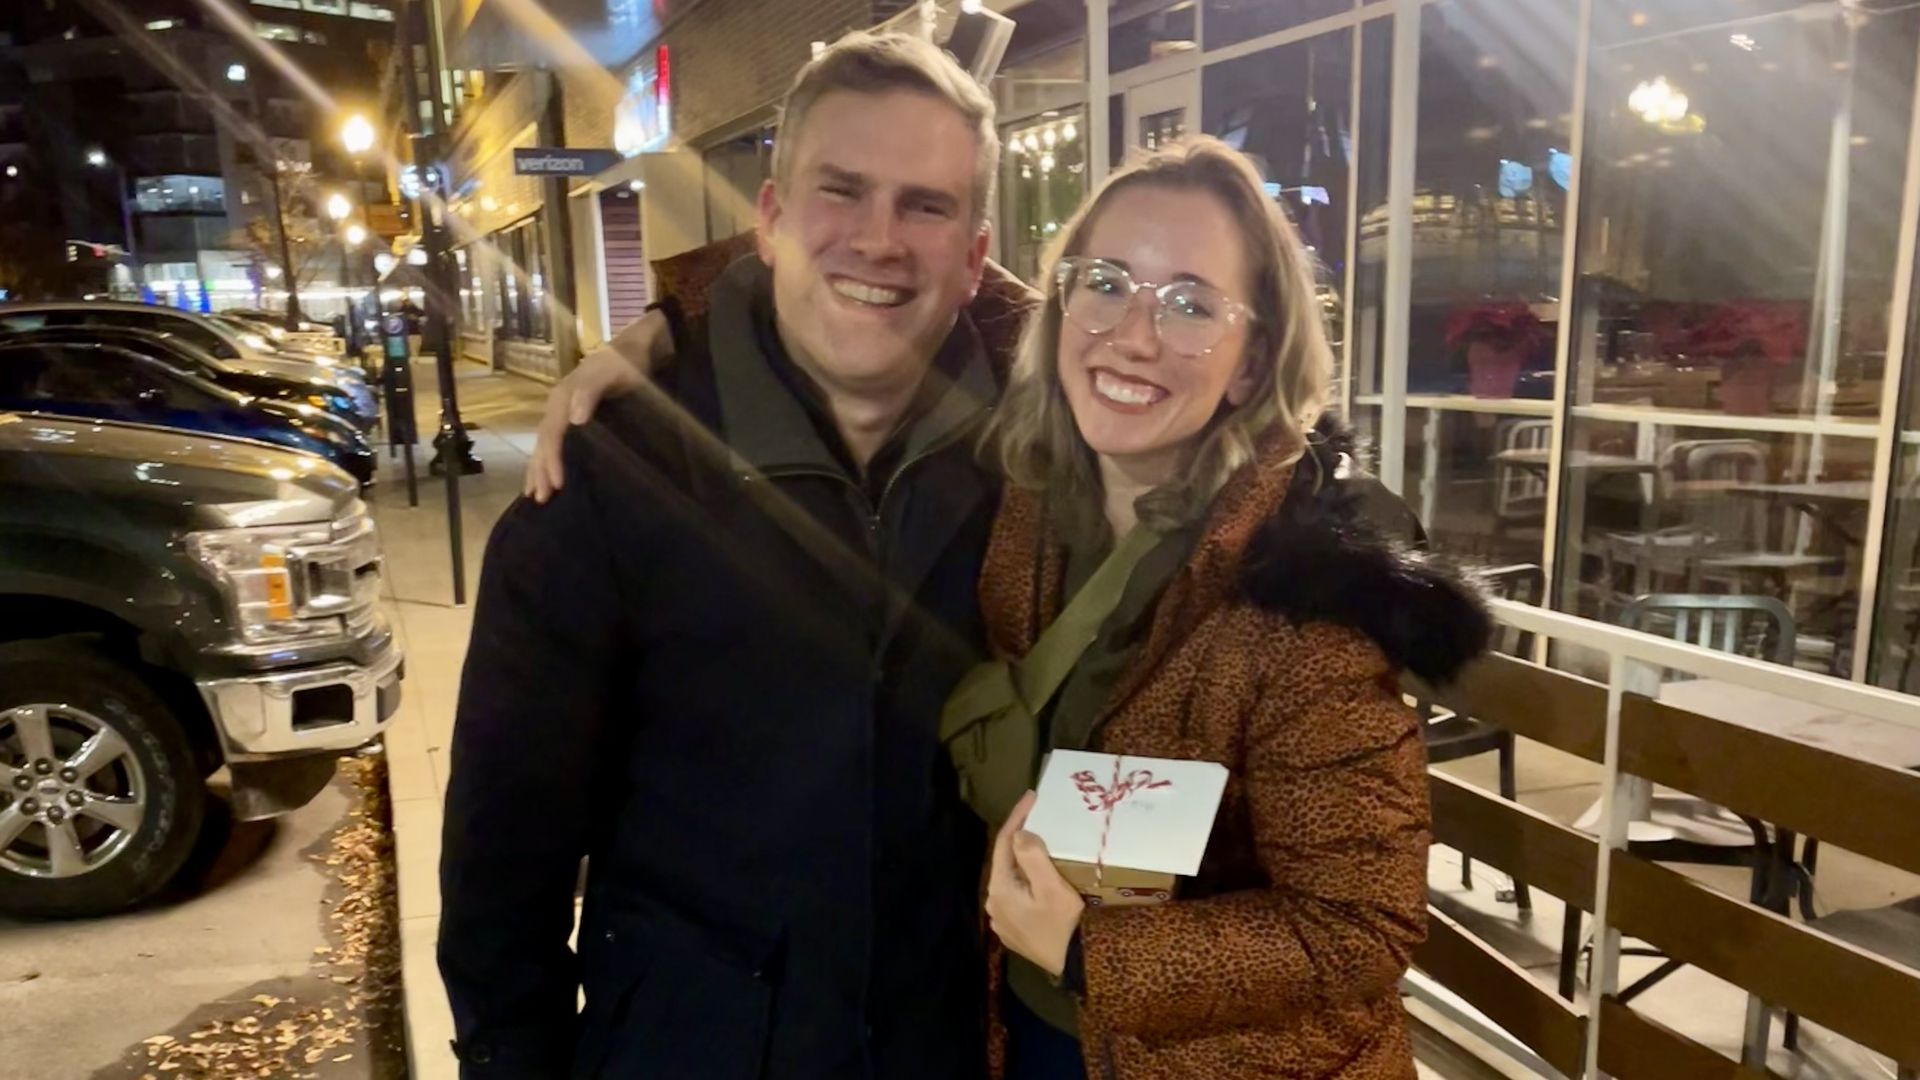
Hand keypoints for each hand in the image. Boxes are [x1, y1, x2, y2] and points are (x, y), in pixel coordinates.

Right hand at [523, 309, 665, 501]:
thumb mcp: (611, 371)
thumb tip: (573, 419)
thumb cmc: (626, 362)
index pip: (552, 434)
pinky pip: (557, 440)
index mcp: (563, 397)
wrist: (637, 347)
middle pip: (544, 442)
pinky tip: (550, 474)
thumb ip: (591, 390)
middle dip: (540, 470)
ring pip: (546, 443)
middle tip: (540, 499)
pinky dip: (549, 459)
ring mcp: (565, 409)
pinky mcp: (574, 414)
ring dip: (539, 468)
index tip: (557, 486)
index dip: (552, 460)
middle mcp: (559, 404)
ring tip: (536, 494)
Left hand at [985, 790, 1084, 977]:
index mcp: (1000, 888)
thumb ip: (1033, 857)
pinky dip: (1027, 883)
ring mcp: (1001, 919)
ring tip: (1044, 847)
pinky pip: (1016, 897)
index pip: (1004, 843)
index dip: (1017, 817)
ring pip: (1011, 879)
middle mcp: (993, 903)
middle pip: (1006, 861)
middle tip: (1041, 819)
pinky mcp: (1012, 930)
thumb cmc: (1064, 925)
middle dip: (1021, 839)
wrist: (1073, 966)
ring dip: (1025, 863)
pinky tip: (1040, 879)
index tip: (1031, 796)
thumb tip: (1020, 834)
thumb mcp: (1053, 888)